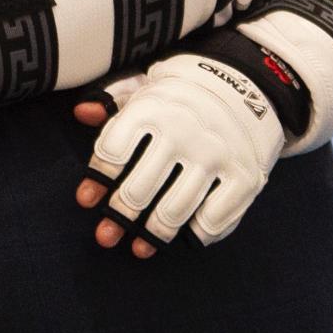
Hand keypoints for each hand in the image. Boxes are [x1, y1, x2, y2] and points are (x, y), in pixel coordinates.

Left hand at [73, 52, 284, 253]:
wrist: (250, 84)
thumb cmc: (185, 95)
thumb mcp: (148, 87)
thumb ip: (114, 101)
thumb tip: (82, 113)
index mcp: (153, 109)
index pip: (113, 152)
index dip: (96, 180)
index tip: (86, 200)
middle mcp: (183, 133)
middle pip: (138, 190)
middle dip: (118, 216)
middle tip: (107, 234)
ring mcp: (216, 156)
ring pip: (173, 211)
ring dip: (152, 235)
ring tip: (139, 248)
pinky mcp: (245, 176)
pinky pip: (213, 220)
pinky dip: (194, 235)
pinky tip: (183, 237)